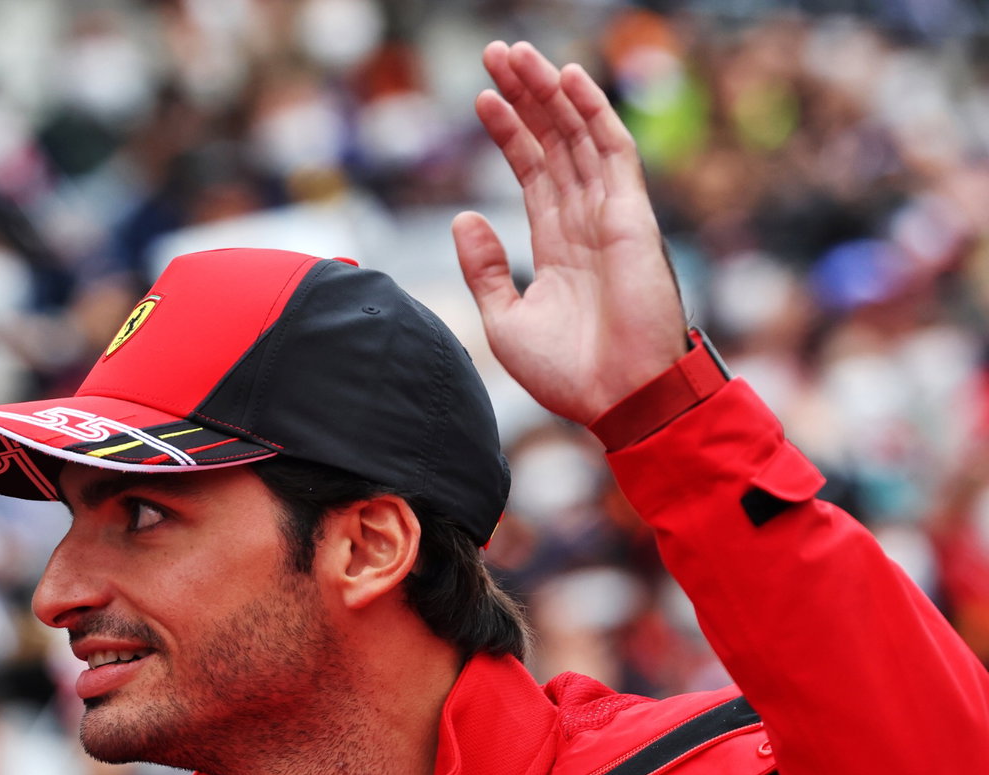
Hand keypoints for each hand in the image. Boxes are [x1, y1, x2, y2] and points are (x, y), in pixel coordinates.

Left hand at [453, 42, 687, 425]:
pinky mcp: (631, 216)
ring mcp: (610, 215)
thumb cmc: (570, 374)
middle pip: (553, 142)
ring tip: (517, 54)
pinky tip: (569, 79)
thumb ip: (485, 269)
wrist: (618, 400)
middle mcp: (585, 222)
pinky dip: (593, 112)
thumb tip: (463, 217)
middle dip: (525, 96)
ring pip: (578, 136)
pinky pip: (613, 152)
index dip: (509, 132)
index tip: (481, 98)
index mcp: (558, 245)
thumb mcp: (505, 320)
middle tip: (494, 53)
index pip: (532, 172)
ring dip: (549, 92)